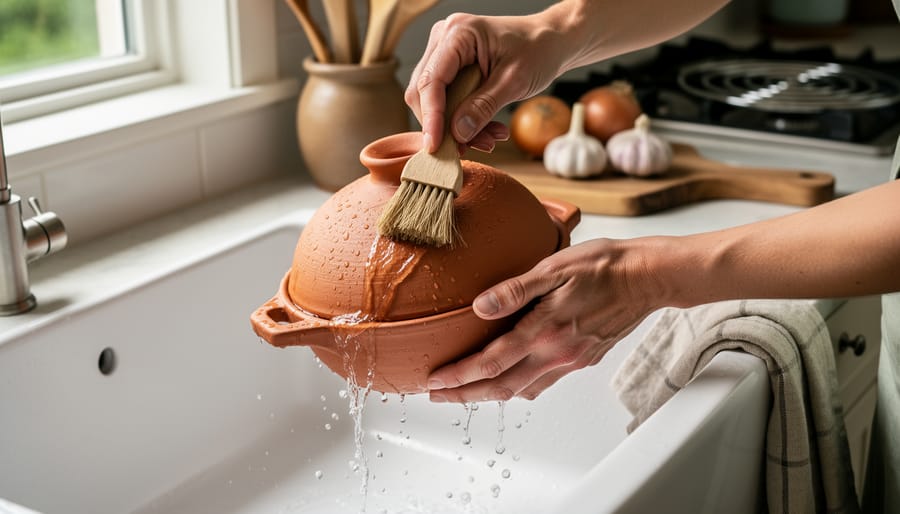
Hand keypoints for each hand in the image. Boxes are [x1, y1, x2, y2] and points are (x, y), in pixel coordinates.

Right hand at [406, 11, 570, 152]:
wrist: (551, 42)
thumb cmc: (538, 49)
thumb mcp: (515, 81)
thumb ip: (484, 106)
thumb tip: (458, 133)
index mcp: (458, 33)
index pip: (431, 80)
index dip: (431, 117)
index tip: (436, 145)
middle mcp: (444, 39)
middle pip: (424, 92)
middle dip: (445, 125)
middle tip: (469, 147)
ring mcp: (445, 52)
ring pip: (434, 100)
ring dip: (456, 126)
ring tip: (487, 140)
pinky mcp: (451, 67)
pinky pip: (447, 99)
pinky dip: (463, 119)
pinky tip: (485, 130)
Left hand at [426, 239, 661, 402]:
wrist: (649, 278)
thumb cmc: (604, 266)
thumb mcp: (554, 267)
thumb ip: (515, 289)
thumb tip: (479, 307)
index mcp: (544, 331)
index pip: (491, 363)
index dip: (458, 376)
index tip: (433, 382)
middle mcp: (556, 354)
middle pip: (501, 387)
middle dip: (465, 395)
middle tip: (436, 396)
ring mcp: (571, 360)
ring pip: (522, 390)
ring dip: (489, 394)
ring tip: (464, 391)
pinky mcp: (583, 359)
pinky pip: (543, 383)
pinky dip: (518, 387)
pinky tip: (509, 379)